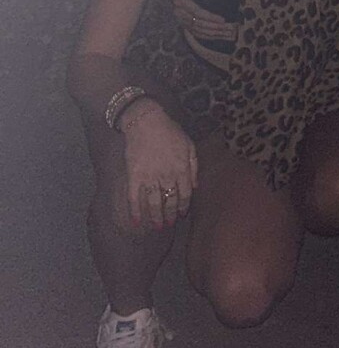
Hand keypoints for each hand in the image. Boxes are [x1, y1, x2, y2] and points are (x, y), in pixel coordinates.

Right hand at [119, 101, 198, 229]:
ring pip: (154, 203)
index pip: (185, 194)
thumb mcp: (189, 144)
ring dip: (156, 217)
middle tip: (169, 224)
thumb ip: (194, 166)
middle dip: (171, 214)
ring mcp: (150, 177)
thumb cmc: (170, 131)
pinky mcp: (134, 176)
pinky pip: (134, 197)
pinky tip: (136, 221)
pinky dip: (135, 210)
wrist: (146, 121)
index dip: (184, 206)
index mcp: (182, 168)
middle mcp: (167, 176)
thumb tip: (195, 186)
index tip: (182, 214)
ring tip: (158, 227)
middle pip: (170, 201)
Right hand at [173, 0, 236, 46]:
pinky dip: (207, 36)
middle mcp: (179, 13)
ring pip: (198, 30)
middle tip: (227, 28)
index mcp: (180, 1)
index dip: (210, 17)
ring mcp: (181, 20)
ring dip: (213, 33)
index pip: (198, 12)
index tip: (222, 20)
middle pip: (199, 23)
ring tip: (226, 32)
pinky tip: (217, 36)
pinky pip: (196, 33)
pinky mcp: (183, 26)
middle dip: (214, 27)